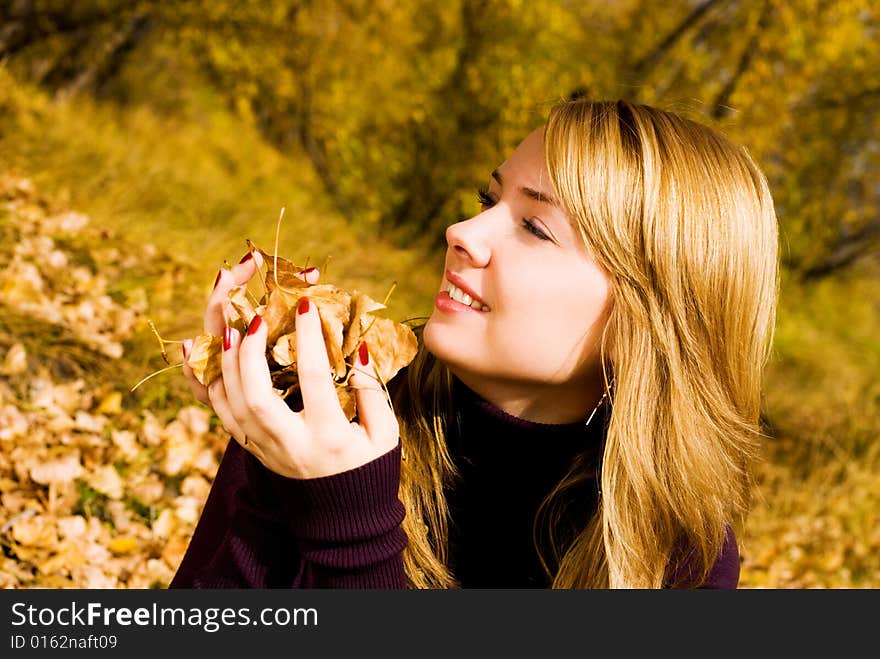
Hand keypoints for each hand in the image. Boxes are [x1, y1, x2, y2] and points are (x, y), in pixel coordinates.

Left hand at [182, 251, 399, 478]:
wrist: (342, 519)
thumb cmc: (369, 469)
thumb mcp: (384, 433)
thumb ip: (371, 391)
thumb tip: (357, 349)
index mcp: (328, 436)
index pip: (312, 379)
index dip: (308, 337)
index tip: (305, 304)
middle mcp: (290, 444)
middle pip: (255, 395)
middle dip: (250, 353)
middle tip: (255, 318)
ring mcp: (266, 450)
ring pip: (231, 405)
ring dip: (226, 363)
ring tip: (230, 329)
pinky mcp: (253, 451)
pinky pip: (222, 416)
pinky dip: (211, 384)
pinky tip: (208, 356)